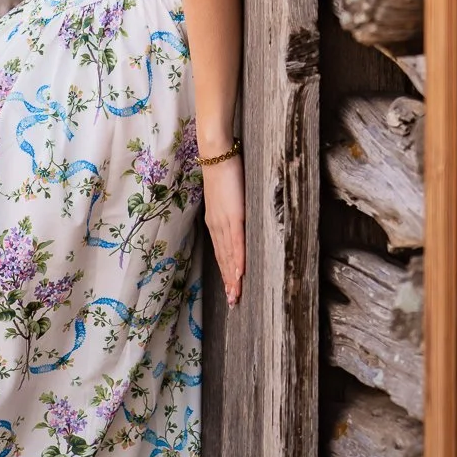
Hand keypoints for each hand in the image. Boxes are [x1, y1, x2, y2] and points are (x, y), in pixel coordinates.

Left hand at [202, 154, 244, 305]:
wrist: (217, 156)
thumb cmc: (225, 172)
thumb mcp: (227, 197)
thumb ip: (232, 210)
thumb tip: (240, 220)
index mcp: (215, 222)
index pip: (221, 252)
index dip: (226, 272)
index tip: (230, 289)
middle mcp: (217, 226)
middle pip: (223, 259)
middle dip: (229, 281)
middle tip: (234, 301)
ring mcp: (224, 222)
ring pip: (228, 256)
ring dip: (232, 276)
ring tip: (237, 294)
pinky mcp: (233, 216)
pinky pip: (236, 242)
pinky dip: (238, 259)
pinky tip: (240, 273)